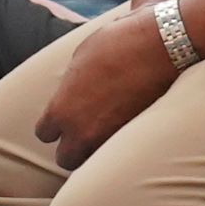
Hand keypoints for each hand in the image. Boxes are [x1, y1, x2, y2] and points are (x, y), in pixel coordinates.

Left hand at [35, 13, 185, 166]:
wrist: (161, 48)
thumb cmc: (119, 43)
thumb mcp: (82, 55)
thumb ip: (71, 82)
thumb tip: (72, 87)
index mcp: (62, 108)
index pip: (44, 133)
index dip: (54, 126)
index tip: (64, 118)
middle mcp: (82, 131)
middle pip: (65, 158)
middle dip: (72, 148)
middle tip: (83, 133)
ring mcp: (109, 139)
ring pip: (92, 162)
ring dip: (95, 153)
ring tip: (105, 135)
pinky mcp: (135, 142)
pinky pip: (120, 156)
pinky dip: (120, 148)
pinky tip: (126, 132)